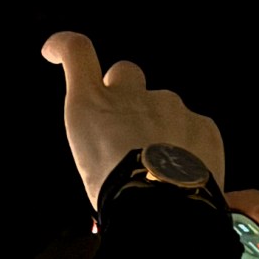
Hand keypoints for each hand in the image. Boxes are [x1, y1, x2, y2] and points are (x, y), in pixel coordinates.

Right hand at [41, 31, 226, 209]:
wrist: (161, 212)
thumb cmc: (116, 196)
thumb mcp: (87, 164)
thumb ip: (98, 137)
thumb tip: (106, 143)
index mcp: (92, 106)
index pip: (76, 52)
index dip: (65, 46)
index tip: (57, 51)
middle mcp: (130, 94)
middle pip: (125, 74)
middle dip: (125, 93)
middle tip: (125, 130)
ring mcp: (170, 106)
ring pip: (163, 107)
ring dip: (159, 128)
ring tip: (159, 168)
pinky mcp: (201, 123)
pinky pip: (194, 127)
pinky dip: (188, 145)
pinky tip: (183, 173)